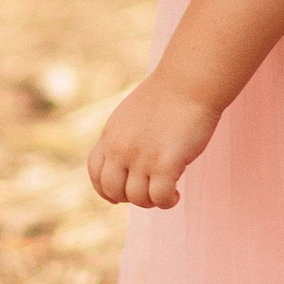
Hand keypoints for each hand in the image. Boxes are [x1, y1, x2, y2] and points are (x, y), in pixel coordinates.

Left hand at [89, 72, 220, 209]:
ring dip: (152, 201)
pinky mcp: (165, 164)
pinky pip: (159, 198)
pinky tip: (176, 194)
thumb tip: (129, 165)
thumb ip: (125, 138)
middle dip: (130, 198)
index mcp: (111, 135)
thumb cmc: (168, 95)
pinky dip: (167, 201)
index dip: (106, 190)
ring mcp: (141, 157)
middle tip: (149, 192)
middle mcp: (120, 148)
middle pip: (113, 190)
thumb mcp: (132, 115)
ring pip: (137, 199)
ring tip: (167, 193)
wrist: (188, 81)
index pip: (95, 173)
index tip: (120, 196)